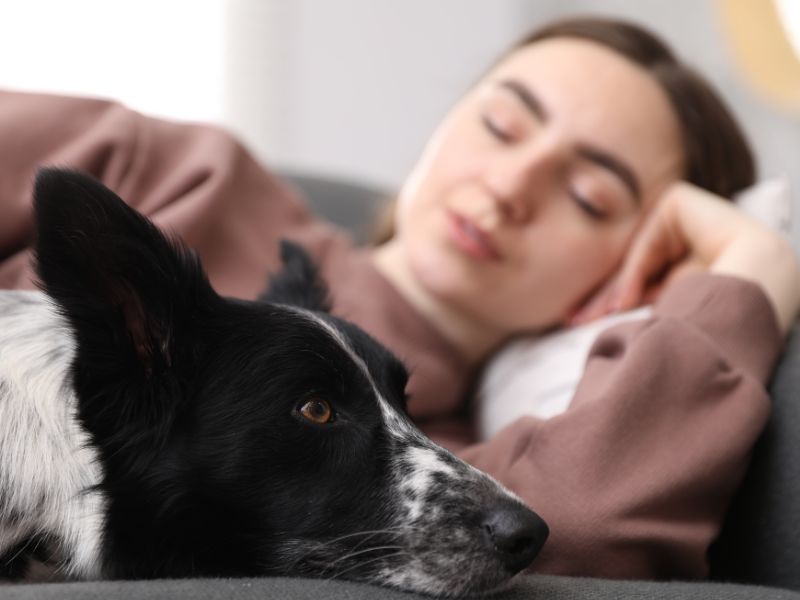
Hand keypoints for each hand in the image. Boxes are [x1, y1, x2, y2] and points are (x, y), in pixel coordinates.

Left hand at [570, 181, 799, 333]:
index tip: (576, 320)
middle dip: (601, 295)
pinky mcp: (679, 200)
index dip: (606, 300)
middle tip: (573, 318)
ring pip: (633, 255)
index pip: (635, 278)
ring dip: (613, 291)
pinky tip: (627, 303)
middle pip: (629, 265)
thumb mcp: (665, 303)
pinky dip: (634, 272)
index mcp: (683, 260)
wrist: (757, 289)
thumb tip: (590, 309)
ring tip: (598, 318)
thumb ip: (633, 295)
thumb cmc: (719, 305)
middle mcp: (681, 236)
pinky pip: (646, 240)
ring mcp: (680, 216)